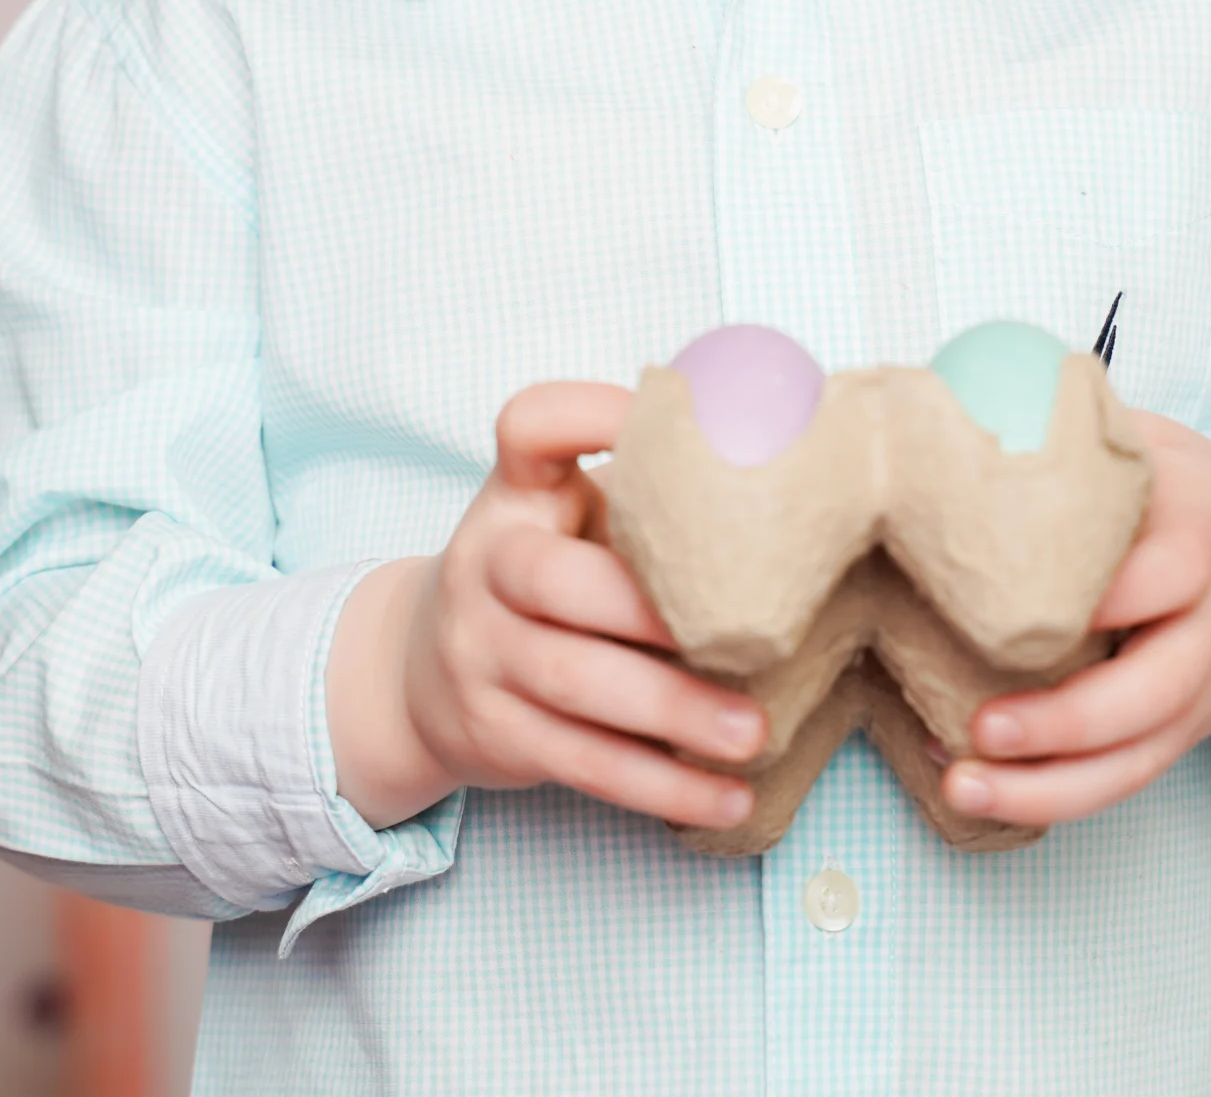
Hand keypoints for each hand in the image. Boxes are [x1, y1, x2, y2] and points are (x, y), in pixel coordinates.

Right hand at [327, 382, 762, 833]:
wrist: (416, 669)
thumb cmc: (540, 573)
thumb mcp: (569, 517)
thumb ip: (647, 499)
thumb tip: (794, 479)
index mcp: (515, 494)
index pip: (527, 428)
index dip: (588, 413)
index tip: (664, 417)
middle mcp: (487, 565)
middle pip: (554, 580)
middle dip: (647, 611)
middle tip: (747, 635)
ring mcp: (482, 654)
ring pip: (576, 685)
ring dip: (673, 712)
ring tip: (754, 732)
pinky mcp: (498, 733)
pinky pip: (584, 764)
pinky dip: (662, 786)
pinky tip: (728, 797)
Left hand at [941, 411, 1210, 828]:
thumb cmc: (1184, 493)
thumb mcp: (1147, 441)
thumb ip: (1073, 425)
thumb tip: (955, 407)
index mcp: (1203, 527)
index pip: (1167, 566)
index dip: (1105, 593)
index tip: (1018, 601)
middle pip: (1157, 684)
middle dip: (1069, 717)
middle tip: (982, 724)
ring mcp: (1205, 686)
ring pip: (1140, 752)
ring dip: (1050, 784)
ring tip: (965, 785)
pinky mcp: (1185, 733)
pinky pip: (1128, 779)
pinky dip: (1058, 797)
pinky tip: (987, 794)